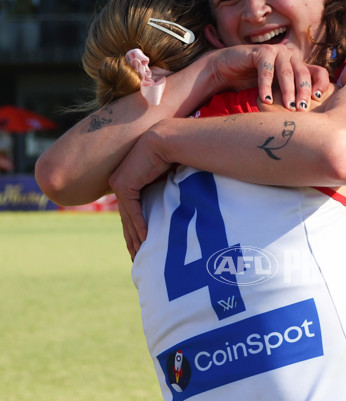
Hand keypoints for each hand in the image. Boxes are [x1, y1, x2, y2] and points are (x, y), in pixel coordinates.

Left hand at [109, 124, 171, 257]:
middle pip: (126, 218)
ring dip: (135, 237)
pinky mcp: (124, 185)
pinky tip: (146, 239)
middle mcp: (120, 184)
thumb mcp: (164, 182)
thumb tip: (168, 211)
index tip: (141, 248)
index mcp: (127, 182)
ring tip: (141, 254)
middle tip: (137, 258)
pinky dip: (140, 225)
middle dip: (132, 239)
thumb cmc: (172, 159)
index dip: (135, 231)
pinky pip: (132, 211)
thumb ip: (160, 195)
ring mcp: (119, 184)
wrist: (168, 142)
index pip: (130, 213)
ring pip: (128, 217)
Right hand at [210, 44, 329, 110]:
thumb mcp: (277, 92)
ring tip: (288, 107)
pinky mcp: (262, 51)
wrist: (227, 72)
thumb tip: (309, 116)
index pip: (318, 72)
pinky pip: (267, 70)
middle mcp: (291, 56)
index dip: (321, 84)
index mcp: (299, 65)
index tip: (318, 99)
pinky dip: (266, 86)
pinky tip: (266, 100)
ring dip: (288, 91)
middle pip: (303, 73)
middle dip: (303, 92)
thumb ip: (292, 97)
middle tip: (302, 109)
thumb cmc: (254, 85)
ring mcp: (277, 51)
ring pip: (287, 72)